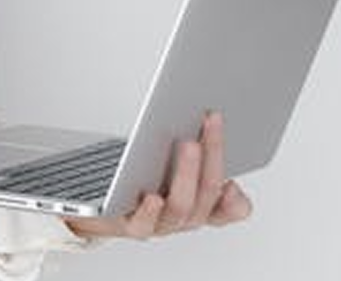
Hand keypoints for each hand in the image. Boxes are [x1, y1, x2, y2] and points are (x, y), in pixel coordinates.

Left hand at [63, 112, 252, 239]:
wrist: (103, 207)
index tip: (236, 177)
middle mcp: (184, 218)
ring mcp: (159, 224)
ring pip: (181, 207)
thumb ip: (193, 147)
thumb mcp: (173, 164)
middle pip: (206, 194)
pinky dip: (150, 211)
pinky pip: (144, 224)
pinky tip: (152, 196)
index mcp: (200, 205)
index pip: (230, 209)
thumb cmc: (141, 179)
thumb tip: (205, 116)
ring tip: (189, 144)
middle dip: (212, 155)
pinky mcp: (130, 224)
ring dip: (188, 174)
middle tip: (210, 122)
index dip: (237, 200)